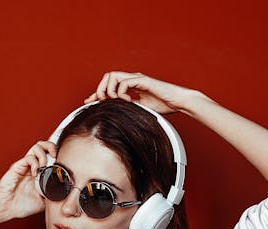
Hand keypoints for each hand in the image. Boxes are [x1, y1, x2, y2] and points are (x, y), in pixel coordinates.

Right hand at [0, 140, 56, 219]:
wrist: (6, 207)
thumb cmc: (22, 205)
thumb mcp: (44, 201)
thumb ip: (53, 194)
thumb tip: (66, 194)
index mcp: (40, 173)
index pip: (50, 156)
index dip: (57, 155)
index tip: (63, 162)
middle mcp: (33, 167)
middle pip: (44, 146)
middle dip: (52, 147)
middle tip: (55, 156)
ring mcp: (26, 165)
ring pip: (37, 147)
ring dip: (44, 156)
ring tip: (43, 168)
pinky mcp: (18, 166)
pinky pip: (30, 157)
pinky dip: (35, 164)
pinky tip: (35, 174)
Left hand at [83, 71, 207, 114]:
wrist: (178, 102)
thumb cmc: (163, 105)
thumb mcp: (140, 108)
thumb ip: (127, 107)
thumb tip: (113, 113)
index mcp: (130, 85)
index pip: (108, 84)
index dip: (97, 93)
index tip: (89, 102)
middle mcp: (132, 79)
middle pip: (107, 76)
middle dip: (100, 89)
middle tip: (102, 102)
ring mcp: (137, 78)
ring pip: (113, 76)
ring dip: (110, 90)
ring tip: (115, 101)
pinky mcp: (143, 80)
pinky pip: (125, 82)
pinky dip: (121, 92)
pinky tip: (127, 101)